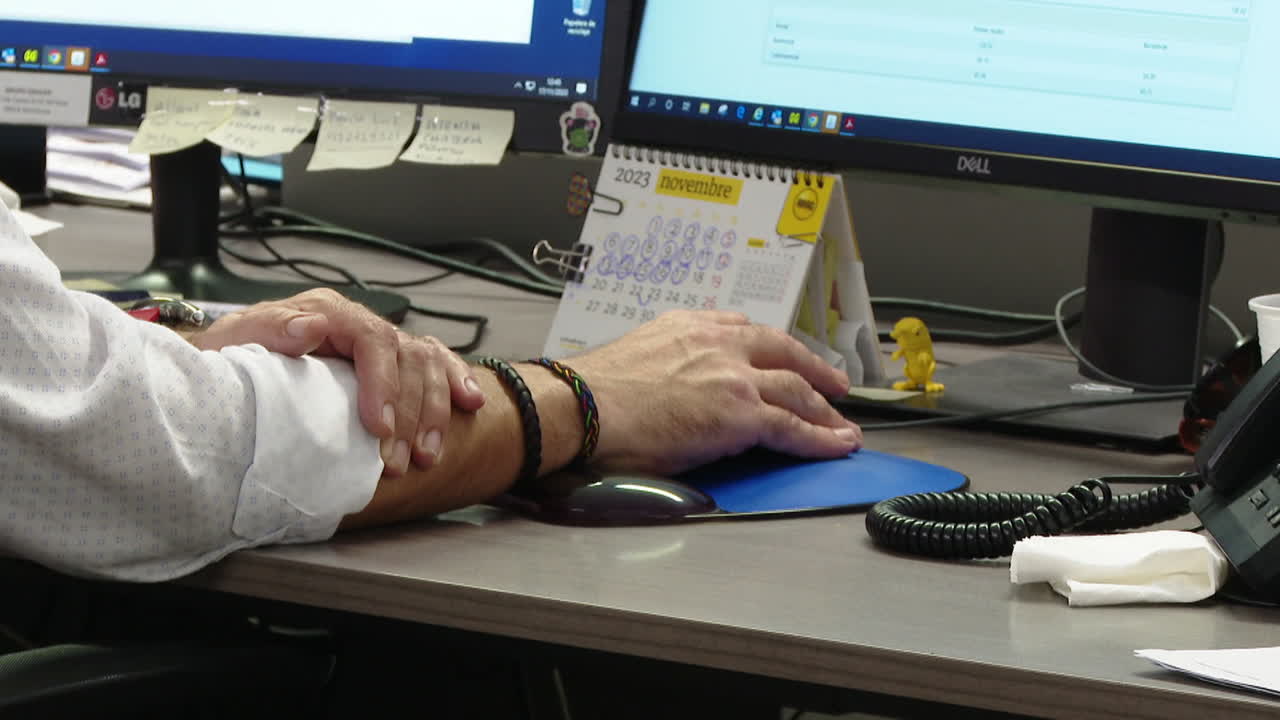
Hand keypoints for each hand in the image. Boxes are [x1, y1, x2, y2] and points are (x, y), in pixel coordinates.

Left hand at [187, 288, 484, 474]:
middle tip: (398, 461)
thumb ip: (269, 332)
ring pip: (426, 364)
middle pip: (405, 358)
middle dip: (409, 413)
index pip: (371, 341)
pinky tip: (470, 404)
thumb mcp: (235, 342)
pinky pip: (436, 363)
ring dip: (433, 411)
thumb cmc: (232, 359)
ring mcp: (379, 342)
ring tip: (427, 455)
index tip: (378, 427)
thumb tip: (308, 328)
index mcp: (326, 312)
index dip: (382, 384)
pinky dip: (456, 382)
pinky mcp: (391, 362)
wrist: (229, 366)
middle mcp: (357, 323)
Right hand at [567, 310, 861, 474]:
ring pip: (796, 389)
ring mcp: (735, 378)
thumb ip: (669, 360)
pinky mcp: (742, 415)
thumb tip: (674, 387)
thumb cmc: (595, 392)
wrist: (585, 406)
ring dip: (824, 409)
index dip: (774, 348)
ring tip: (842, 425)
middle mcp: (720, 343)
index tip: (785, 356)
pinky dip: (820, 438)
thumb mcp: (639, 353)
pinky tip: (837, 444)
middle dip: (815, 370)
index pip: (746, 330)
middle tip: (835, 384)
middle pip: (784, 353)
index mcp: (692, 326)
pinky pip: (793, 427)